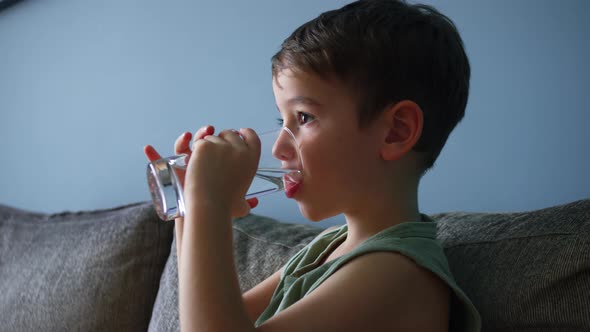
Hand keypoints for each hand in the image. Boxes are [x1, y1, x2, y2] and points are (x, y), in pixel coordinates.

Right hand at [143, 127, 258, 261]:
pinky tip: (148, 149)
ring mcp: (183, 166)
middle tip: (209, 131)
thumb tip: (255, 201)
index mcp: (215, 163)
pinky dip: (152, 154)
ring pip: (183, 148)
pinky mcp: (170, 172)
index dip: (224, 137)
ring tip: (188, 137)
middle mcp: (199, 162)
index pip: (219, 145)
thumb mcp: (234, 206)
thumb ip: (244, 203)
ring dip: (184, 139)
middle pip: (201, 142)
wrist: (200, 221)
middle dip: (204, 134)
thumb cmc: (218, 212)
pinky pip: (159, 161)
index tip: (231, 133)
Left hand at [184, 128, 260, 218]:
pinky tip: (196, 163)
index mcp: (252, 159)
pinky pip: (200, 143)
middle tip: (214, 153)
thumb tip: (253, 202)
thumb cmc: (224, 207)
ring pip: (212, 137)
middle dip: (222, 139)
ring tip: (204, 165)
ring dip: (207, 147)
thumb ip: (248, 202)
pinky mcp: (206, 146)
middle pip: (230, 134)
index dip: (245, 133)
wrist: (209, 205)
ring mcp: (222, 146)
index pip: (252, 137)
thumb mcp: (242, 203)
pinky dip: (196, 151)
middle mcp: (240, 150)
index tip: (239, 133)